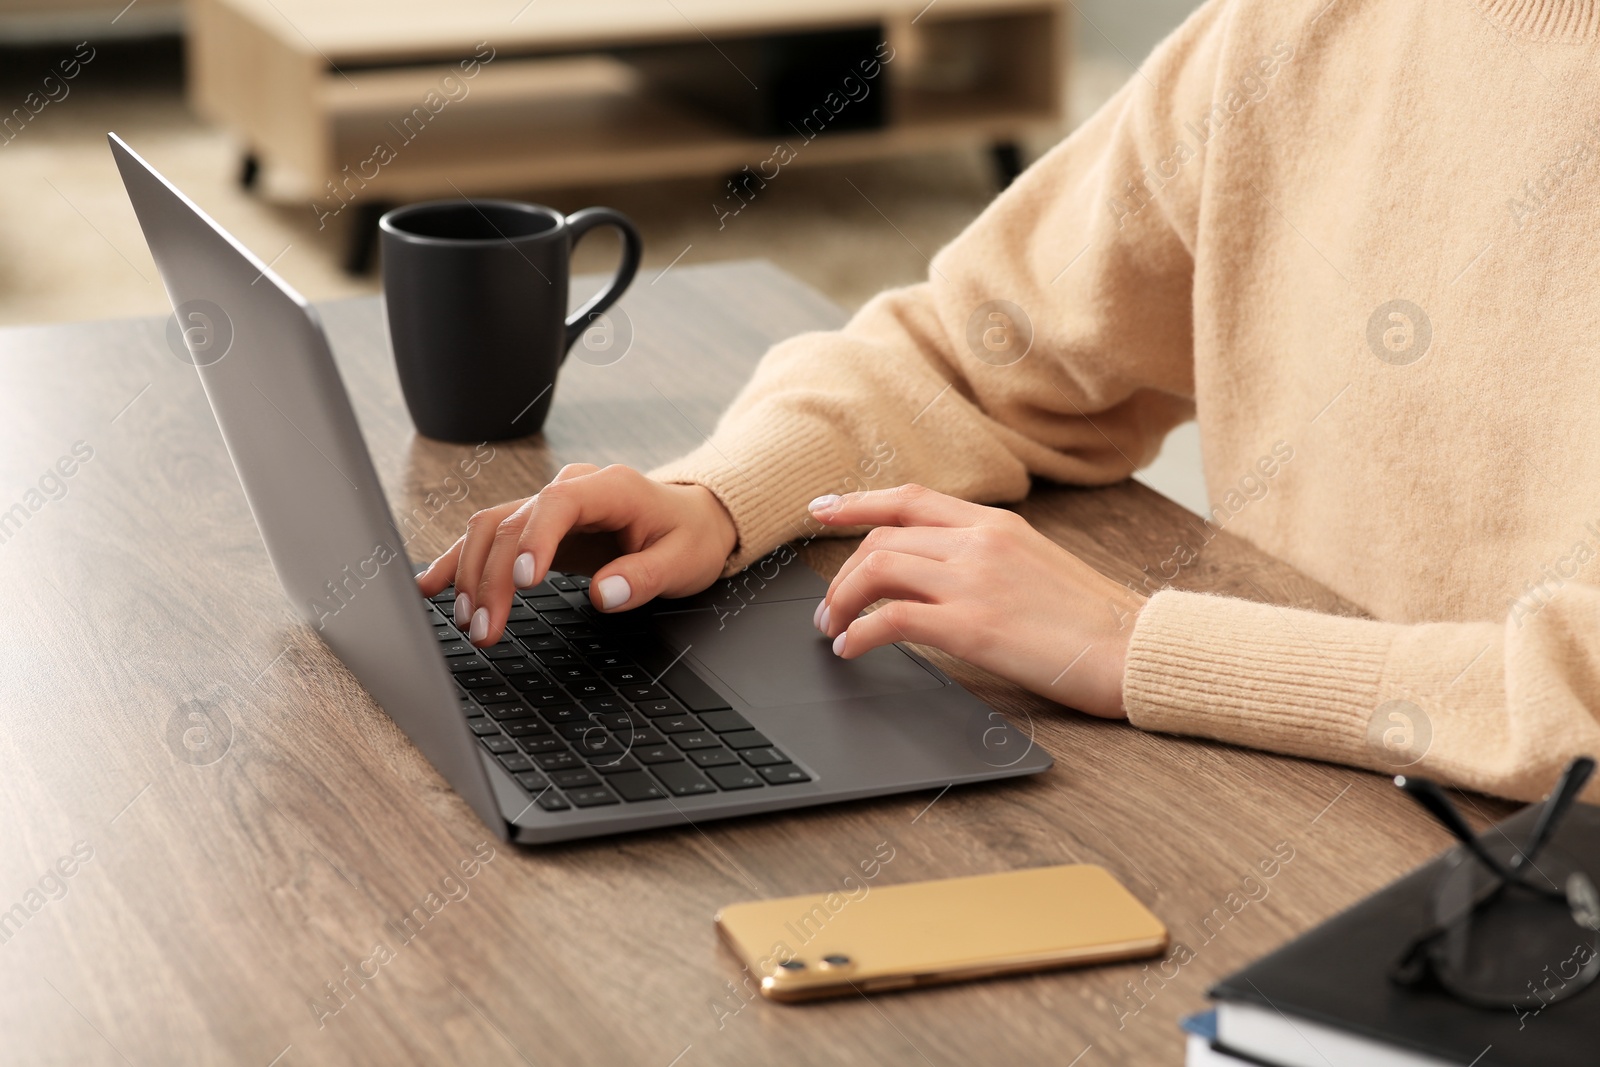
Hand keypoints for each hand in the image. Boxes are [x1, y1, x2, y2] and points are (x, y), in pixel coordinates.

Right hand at [416, 464, 737, 646]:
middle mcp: (571, 489)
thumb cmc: (689, 537)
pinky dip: (460, 561)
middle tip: (486, 630)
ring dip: (470, 575)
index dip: (533, 540)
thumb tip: (604, 594)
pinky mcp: (536, 526)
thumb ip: (646, 577)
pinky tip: (432, 585)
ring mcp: (549, 505)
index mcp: (610, 488)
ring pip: (491, 529)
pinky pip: (490, 538)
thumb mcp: (684, 561)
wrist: (690, 519)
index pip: (557, 504)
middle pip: (514, 524)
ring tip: (466, 622)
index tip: (522, 582)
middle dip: (493, 579)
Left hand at [809, 484, 1144, 717]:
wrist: (1134, 649)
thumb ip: (985, 557)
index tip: (821, 511)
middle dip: (841, 573)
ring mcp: (974, 581)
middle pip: (881, 539)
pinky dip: (859, 633)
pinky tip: (852, 650)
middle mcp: (979, 542)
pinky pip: (891, 620)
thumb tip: (932, 574)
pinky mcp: (973, 626)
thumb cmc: (1093, 620)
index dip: (857, 504)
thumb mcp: (1036, 564)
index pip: (908, 499)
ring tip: (833, 630)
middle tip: (827, 608)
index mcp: (996, 524)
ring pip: (876, 570)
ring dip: (841, 602)